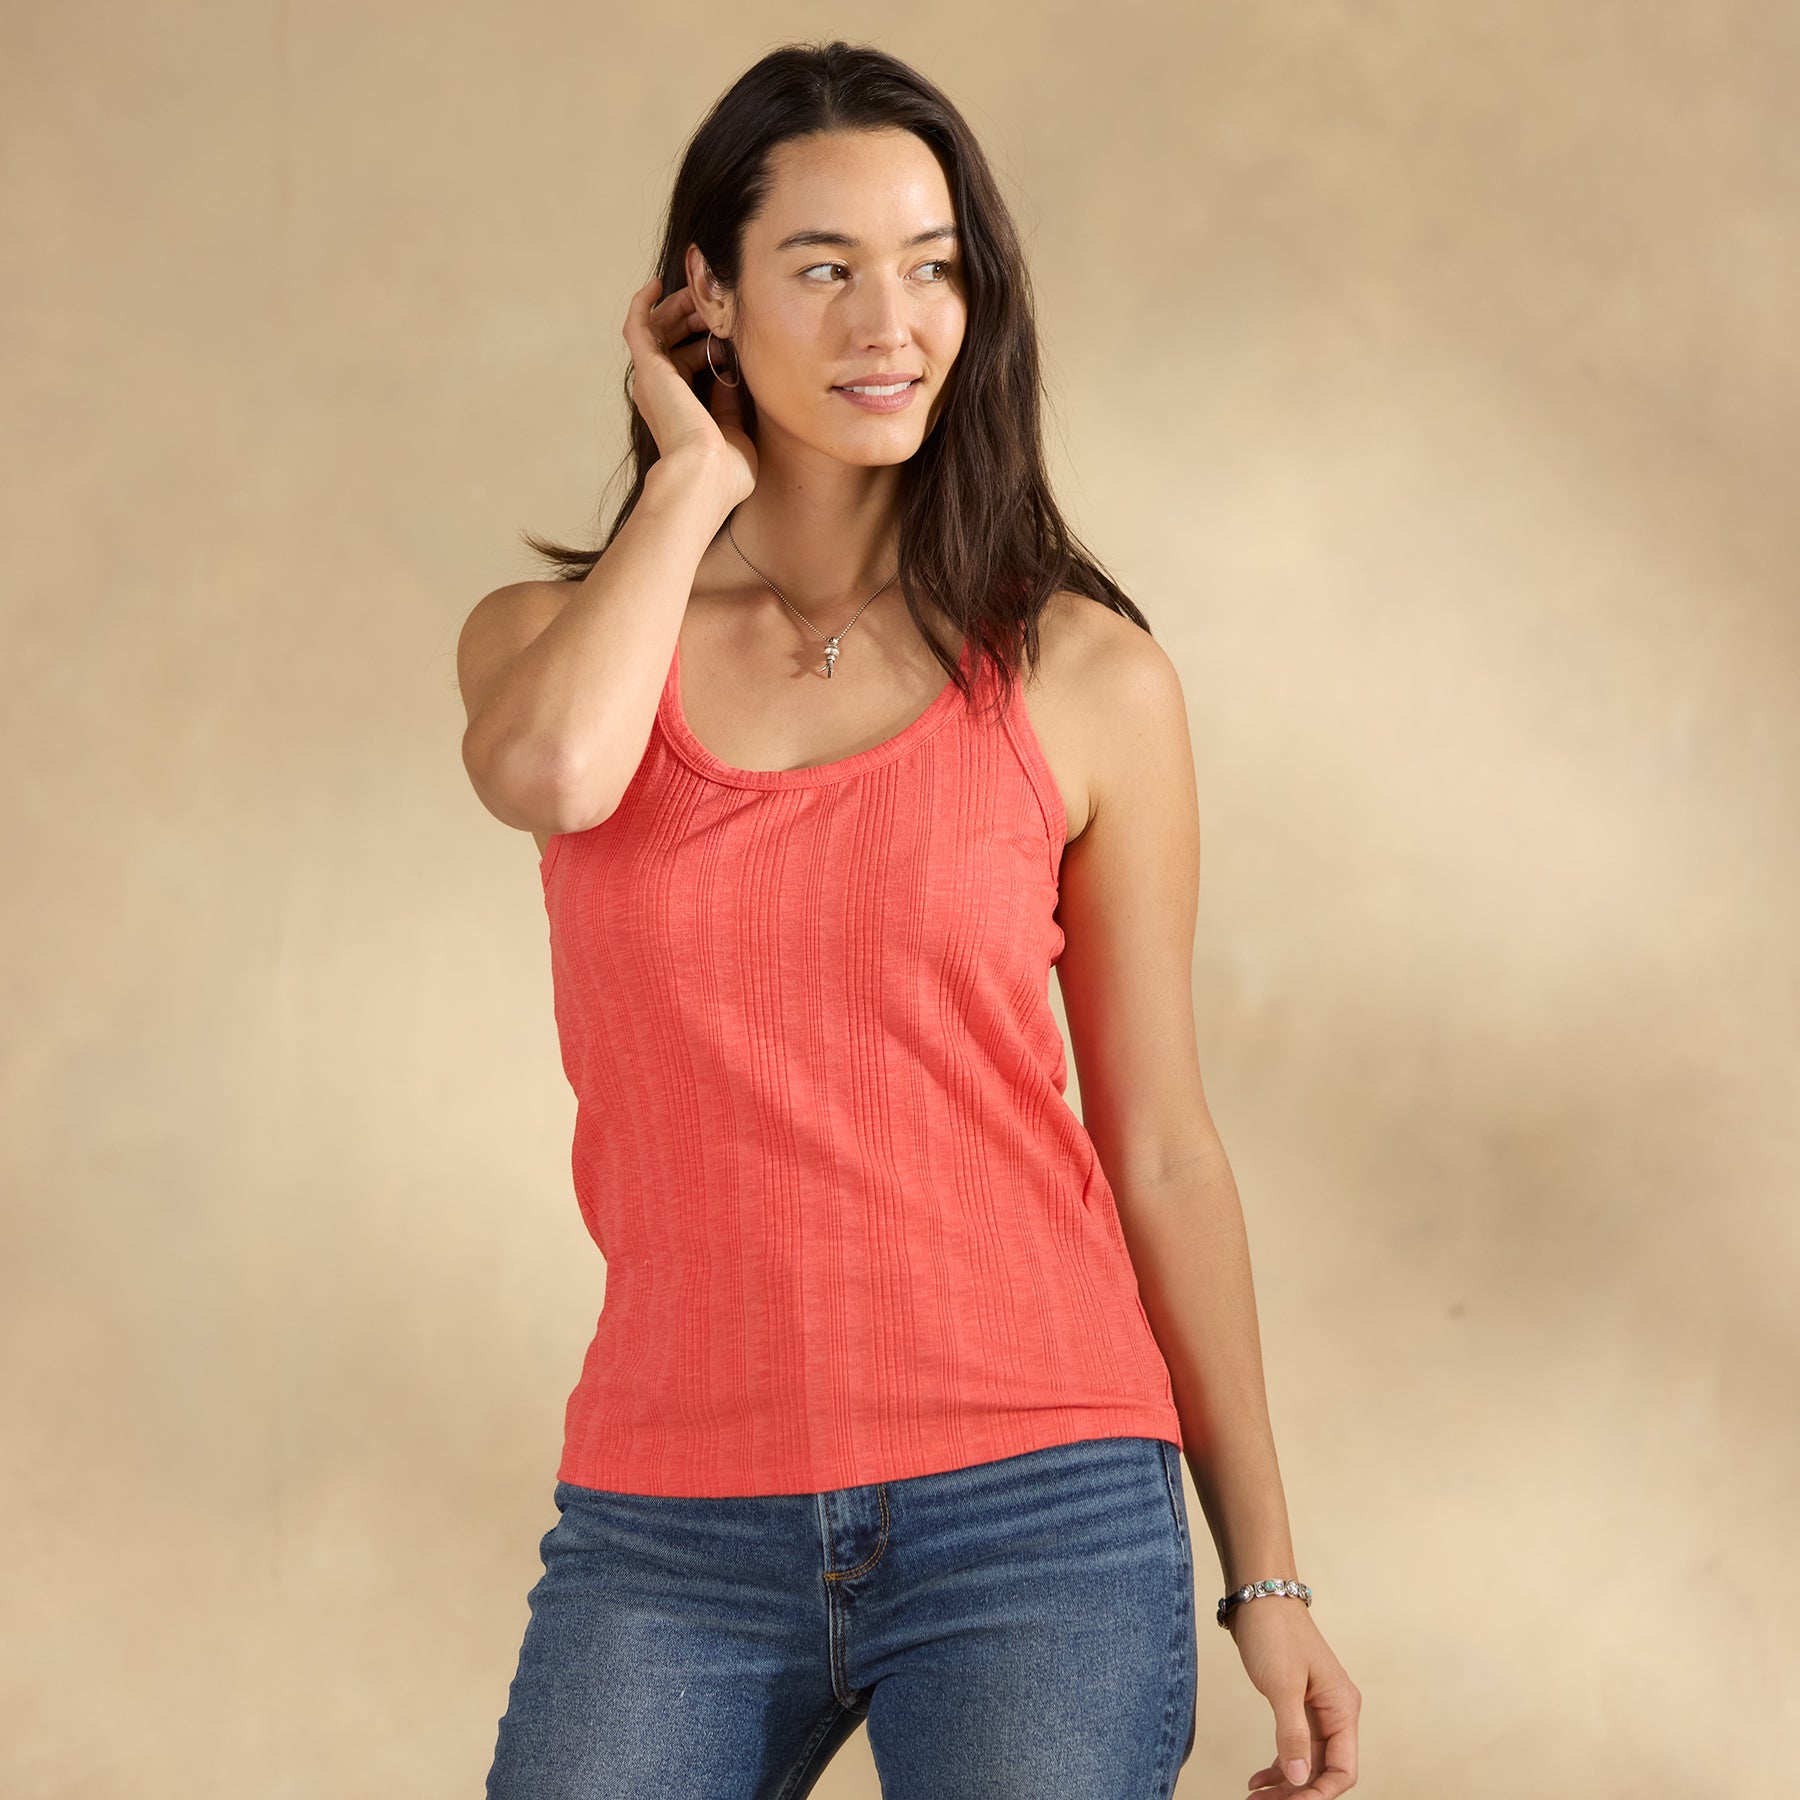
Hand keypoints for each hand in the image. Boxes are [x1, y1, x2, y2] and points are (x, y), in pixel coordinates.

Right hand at [622, 275, 756, 506]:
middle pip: (670, 341)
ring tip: (701, 292)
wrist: (705, 476)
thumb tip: (730, 378)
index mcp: (678, 410)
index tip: (729, 333)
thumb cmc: (724, 473)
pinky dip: (644, 303)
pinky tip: (657, 283)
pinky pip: (637, 325)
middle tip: (717, 305)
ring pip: (657, 328)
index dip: (706, 343)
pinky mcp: (647, 367)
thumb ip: (730, 407)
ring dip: (679, 307)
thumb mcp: (735, 434)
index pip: (686, 364)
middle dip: (694, 319)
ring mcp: (651, 379)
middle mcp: (659, 392)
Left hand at [1231, 1598, 1360, 1797]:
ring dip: (1284, 1784)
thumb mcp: (1282, 1685)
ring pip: (1305, 1763)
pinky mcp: (1296, 1705)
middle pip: (1323, 1771)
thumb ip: (1292, 1734)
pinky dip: (1277, 1766)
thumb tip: (1299, 1780)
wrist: (1258, 1595)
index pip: (1342, 1769)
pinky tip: (1256, 1780)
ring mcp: (1315, 1710)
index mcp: (1342, 1708)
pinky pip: (1293, 1747)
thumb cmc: (1274, 1632)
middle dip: (1297, 1793)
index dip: (1319, 1794)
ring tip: (1255, 1799)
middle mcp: (1335, 1713)